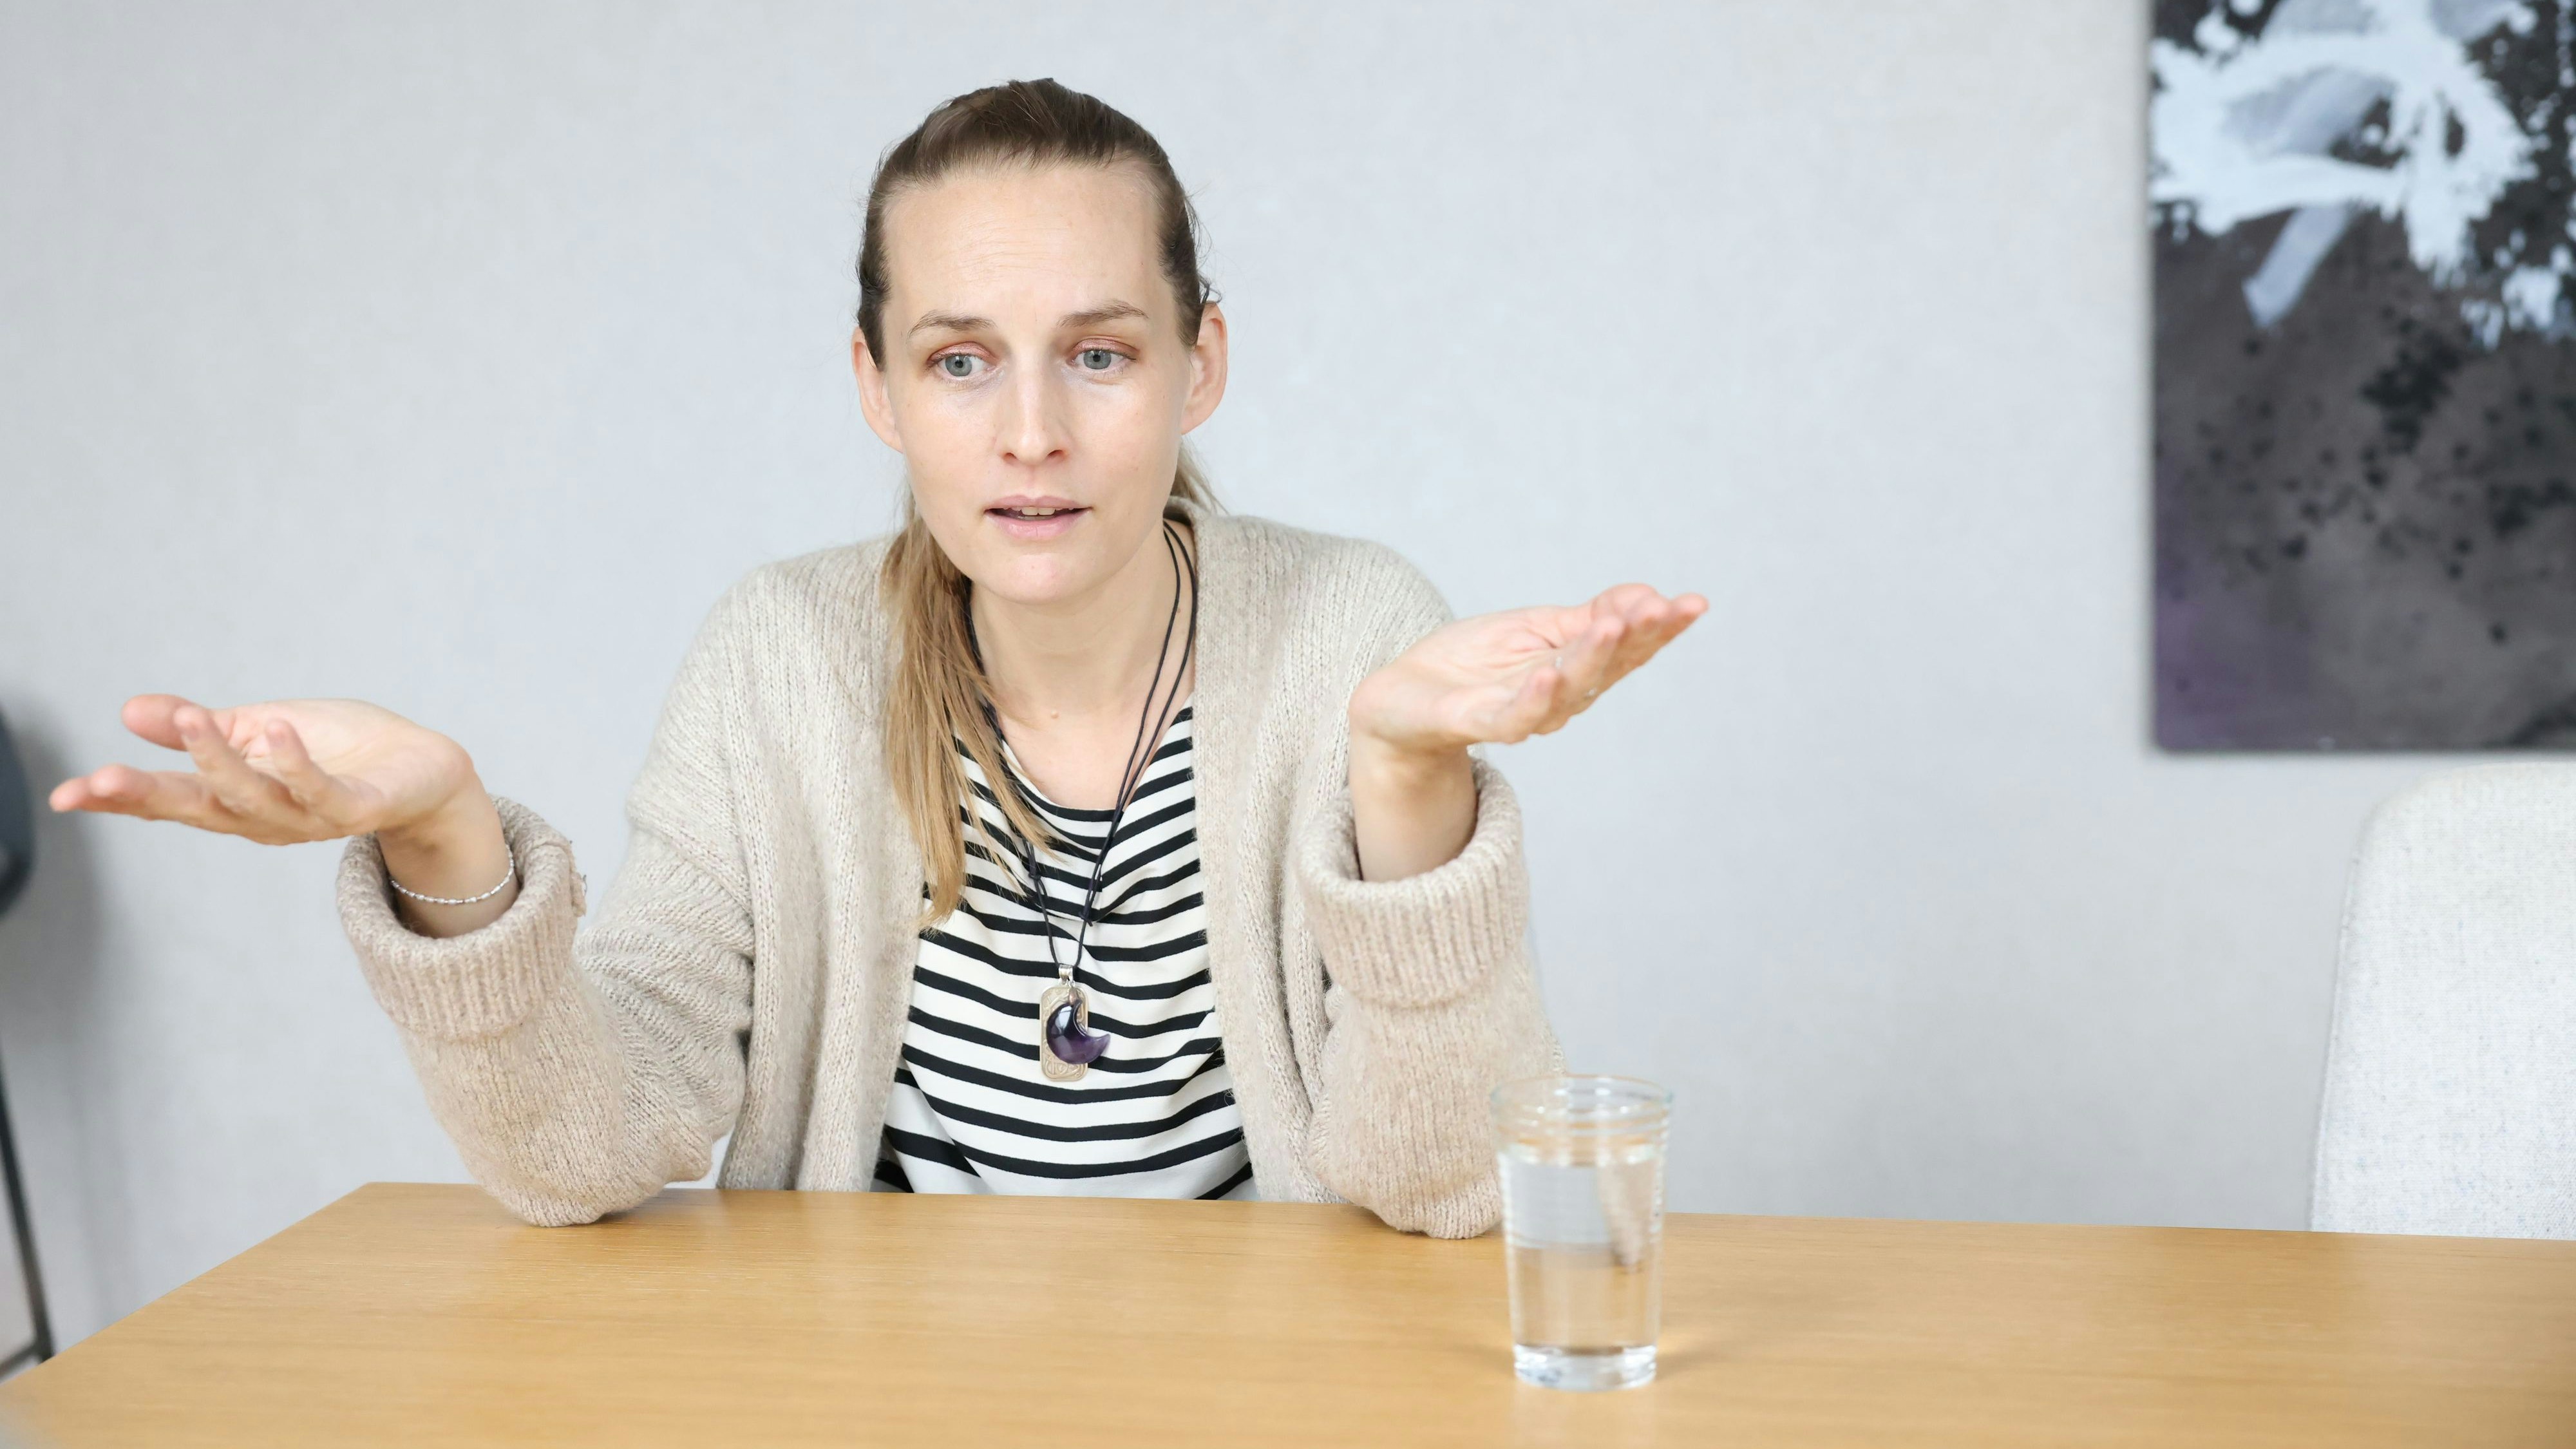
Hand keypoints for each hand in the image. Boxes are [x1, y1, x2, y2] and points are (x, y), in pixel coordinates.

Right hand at [51, 695, 479, 848]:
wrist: (422, 768)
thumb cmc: (337, 748)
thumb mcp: (256, 727)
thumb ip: (199, 726)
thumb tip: (129, 710)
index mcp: (236, 798)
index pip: (168, 800)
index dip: (118, 799)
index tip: (65, 795)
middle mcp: (265, 817)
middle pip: (198, 808)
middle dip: (148, 796)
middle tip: (99, 778)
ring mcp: (310, 817)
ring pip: (254, 799)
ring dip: (220, 761)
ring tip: (192, 722)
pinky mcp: (357, 808)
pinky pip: (322, 791)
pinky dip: (298, 764)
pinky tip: (278, 732)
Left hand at [1342, 584, 1703, 881]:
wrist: (1402, 699)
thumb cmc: (1473, 665)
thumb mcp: (1536, 628)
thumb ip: (1590, 617)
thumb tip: (1649, 595)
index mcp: (1575, 671)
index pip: (1627, 649)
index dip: (1660, 629)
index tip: (1694, 603)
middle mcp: (1558, 697)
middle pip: (1607, 669)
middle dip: (1638, 639)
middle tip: (1663, 608)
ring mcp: (1520, 712)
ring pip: (1567, 691)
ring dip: (1592, 659)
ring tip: (1614, 627)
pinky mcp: (1477, 722)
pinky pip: (1511, 717)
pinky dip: (1532, 700)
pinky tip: (1547, 677)